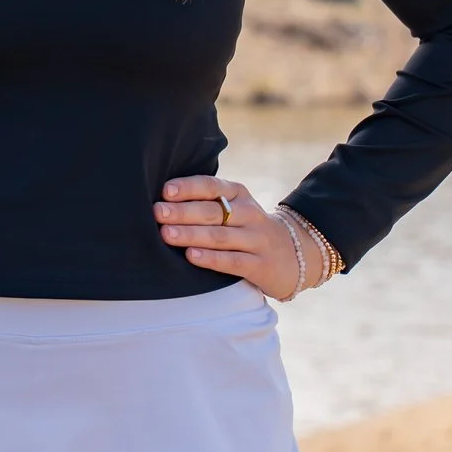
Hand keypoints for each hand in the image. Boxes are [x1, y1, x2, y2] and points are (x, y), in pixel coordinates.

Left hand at [154, 175, 309, 301]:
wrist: (295, 254)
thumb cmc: (245, 228)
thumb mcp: (232, 207)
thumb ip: (204, 201)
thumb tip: (158, 198)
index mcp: (238, 194)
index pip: (212, 186)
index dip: (189, 188)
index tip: (165, 191)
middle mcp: (249, 213)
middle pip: (213, 211)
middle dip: (183, 212)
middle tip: (157, 213)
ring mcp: (257, 239)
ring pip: (220, 236)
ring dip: (192, 234)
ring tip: (167, 234)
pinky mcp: (261, 265)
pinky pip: (233, 261)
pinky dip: (211, 258)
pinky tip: (191, 256)